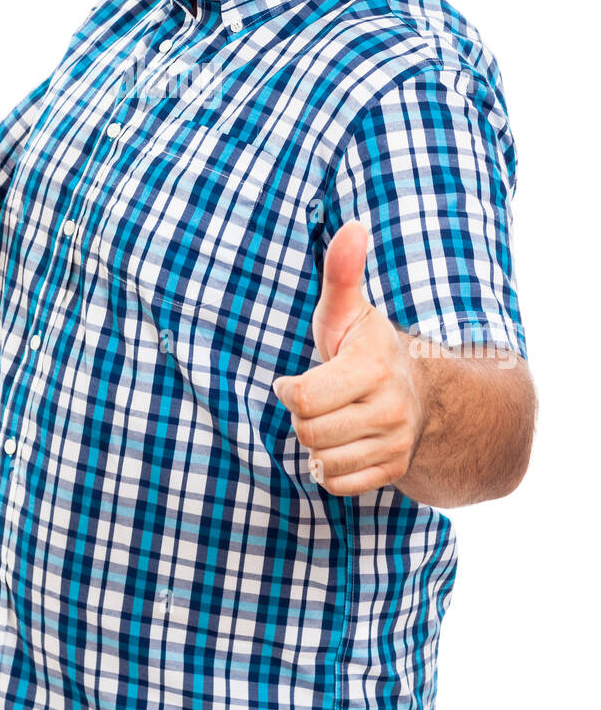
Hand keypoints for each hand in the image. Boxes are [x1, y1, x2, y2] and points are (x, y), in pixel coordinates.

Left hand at [272, 221, 426, 495]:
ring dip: (316, 443)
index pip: (305, 399)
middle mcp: (391, 408)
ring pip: (322, 461)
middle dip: (302, 416)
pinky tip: (342, 442)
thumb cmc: (363, 346)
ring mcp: (396, 442)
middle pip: (309, 433)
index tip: (297, 380)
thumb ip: (341, 272)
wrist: (420, 391)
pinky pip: (337, 484)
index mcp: (374, 366)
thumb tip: (353, 225)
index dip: (290, 390)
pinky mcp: (394, 470)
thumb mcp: (347, 310)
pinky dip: (330, 467)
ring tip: (333, 418)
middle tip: (320, 398)